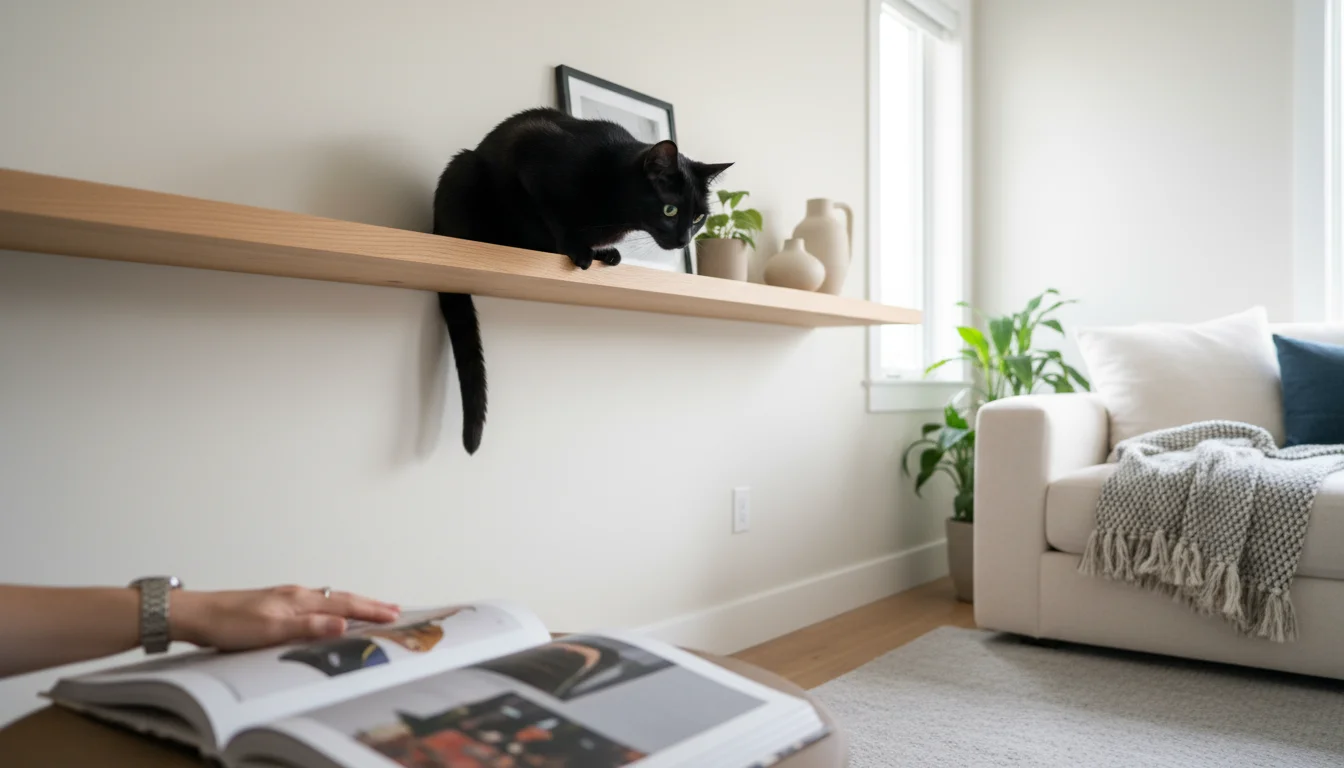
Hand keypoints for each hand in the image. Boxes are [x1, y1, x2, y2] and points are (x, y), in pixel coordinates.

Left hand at [169, 586, 399, 651]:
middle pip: (341, 597)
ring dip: (353, 604)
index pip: (345, 604)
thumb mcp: (271, 629)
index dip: (371, 610)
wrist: (197, 614)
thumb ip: (309, 626)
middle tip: (394, 609)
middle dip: (369, 604)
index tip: (395, 615)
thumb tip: (344, 622)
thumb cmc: (229, 623)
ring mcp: (286, 597)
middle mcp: (297, 594)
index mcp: (300, 599)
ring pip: (329, 599)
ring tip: (371, 608)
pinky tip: (330, 610)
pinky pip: (316, 603)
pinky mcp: (276, 604)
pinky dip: (333, 606)